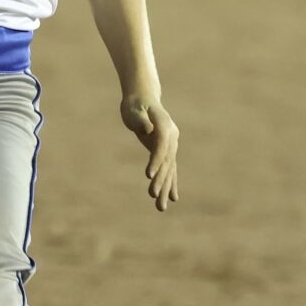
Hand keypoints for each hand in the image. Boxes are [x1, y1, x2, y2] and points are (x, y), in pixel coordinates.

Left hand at [121, 96, 179, 210]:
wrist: (143, 98)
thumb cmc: (135, 103)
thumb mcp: (133, 109)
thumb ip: (140, 119)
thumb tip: (147, 129)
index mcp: (164, 125)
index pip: (161, 147)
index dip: (155, 161)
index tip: (149, 176)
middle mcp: (172, 136)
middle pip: (166, 161)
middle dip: (160, 180)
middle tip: (153, 196)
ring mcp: (171, 144)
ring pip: (169, 168)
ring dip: (165, 188)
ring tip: (160, 208)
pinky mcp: (167, 150)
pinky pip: (170, 169)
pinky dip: (170, 183)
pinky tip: (172, 198)